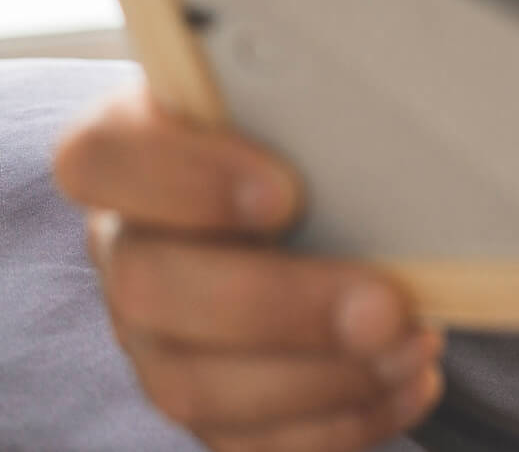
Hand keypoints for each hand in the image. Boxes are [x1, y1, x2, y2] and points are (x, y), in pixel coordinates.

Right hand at [52, 87, 444, 451]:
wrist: (334, 195)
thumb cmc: (317, 137)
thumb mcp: (310, 104)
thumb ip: (319, 106)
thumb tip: (389, 110)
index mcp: (137, 152)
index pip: (103, 159)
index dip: (183, 182)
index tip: (285, 194)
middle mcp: (129, 248)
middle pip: (154, 289)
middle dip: (280, 308)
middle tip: (384, 306)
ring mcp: (155, 338)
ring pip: (194, 384)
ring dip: (319, 378)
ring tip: (412, 345)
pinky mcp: (208, 403)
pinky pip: (249, 440)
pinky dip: (341, 422)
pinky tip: (410, 384)